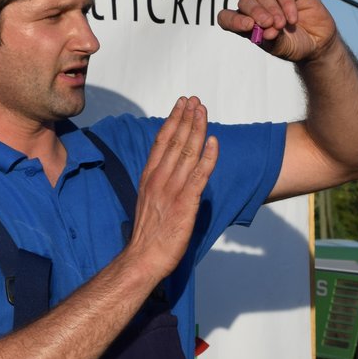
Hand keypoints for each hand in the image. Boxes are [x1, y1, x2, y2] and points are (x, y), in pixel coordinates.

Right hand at [125, 96, 218, 280]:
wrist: (143, 258)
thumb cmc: (148, 236)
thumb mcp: (148, 203)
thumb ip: (158, 186)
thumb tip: (169, 175)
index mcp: (149, 178)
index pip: (161, 142)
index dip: (172, 121)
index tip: (180, 105)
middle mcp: (159, 179)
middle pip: (174, 141)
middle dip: (186, 118)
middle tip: (195, 100)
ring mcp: (172, 189)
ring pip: (186, 152)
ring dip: (197, 129)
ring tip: (203, 110)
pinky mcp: (185, 203)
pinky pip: (199, 175)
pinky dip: (208, 157)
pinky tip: (214, 142)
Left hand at [218, 0, 339, 63]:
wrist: (318, 44)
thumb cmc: (294, 46)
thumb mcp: (280, 48)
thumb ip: (271, 39)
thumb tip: (264, 30)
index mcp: (247, 24)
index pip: (227, 17)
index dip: (232, 19)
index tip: (248, 25)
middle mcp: (256, 8)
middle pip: (245, 1)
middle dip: (255, 12)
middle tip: (268, 24)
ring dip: (272, 9)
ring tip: (282, 25)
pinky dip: (286, 3)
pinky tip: (293, 18)